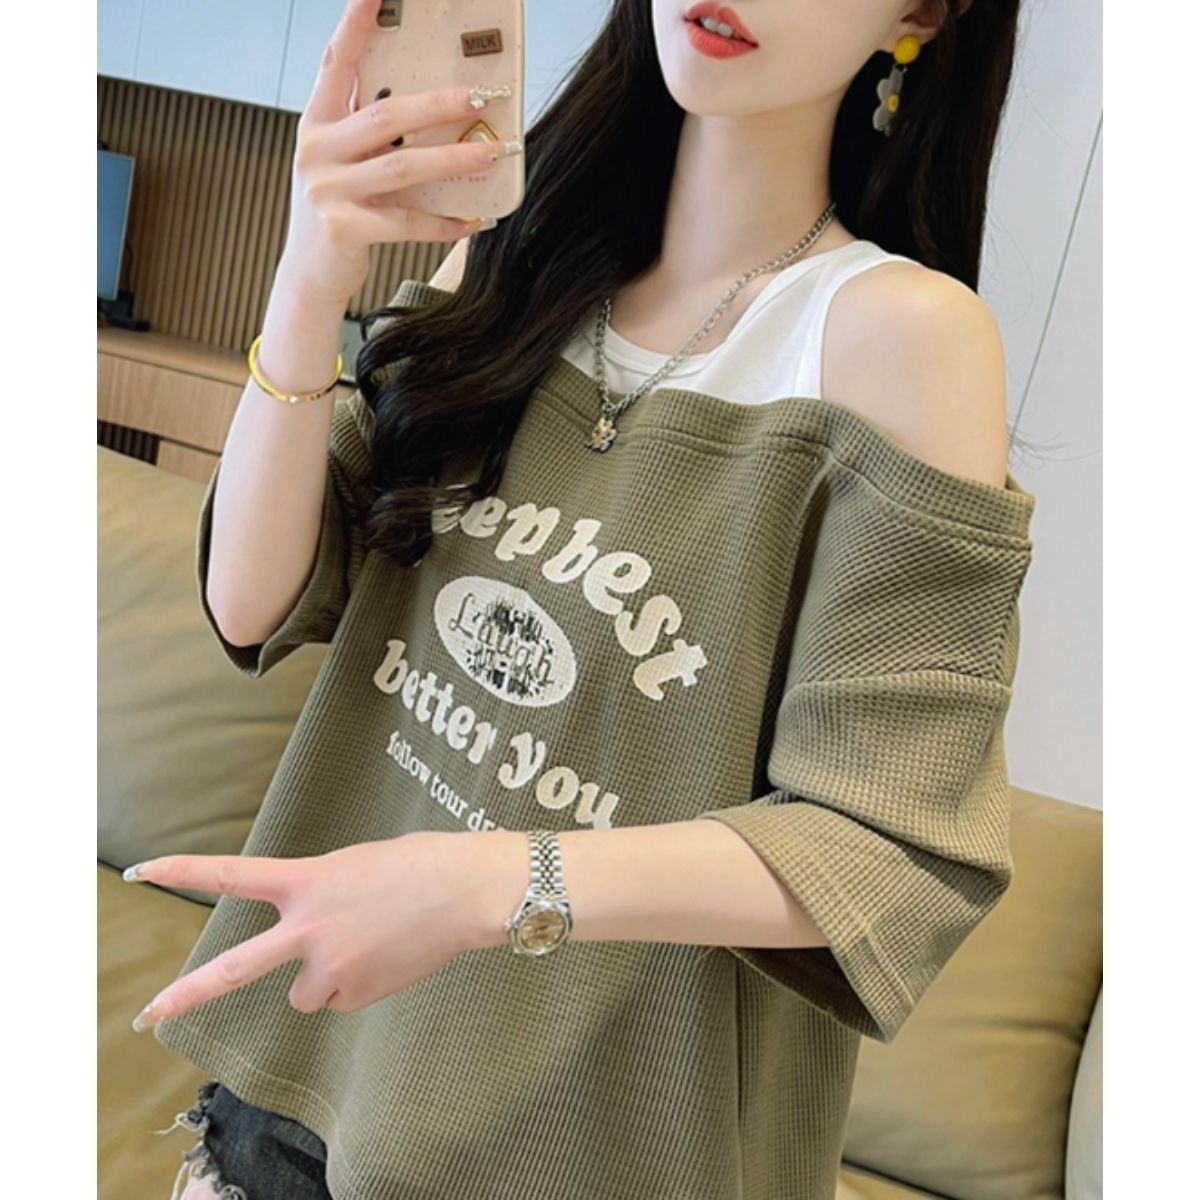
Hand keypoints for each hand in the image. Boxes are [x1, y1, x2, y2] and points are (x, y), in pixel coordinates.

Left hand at [126, 830, 528, 1031]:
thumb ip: (320, 895)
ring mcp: (330, 966)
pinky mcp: (355, 994)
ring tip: (370, 946)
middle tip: (146, 1016)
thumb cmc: (419, 864)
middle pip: (236, 969)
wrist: (467, 890)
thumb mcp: (356, 865)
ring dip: (326, 977)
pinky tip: (387, 959)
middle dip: (188, 993)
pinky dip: (359, 985)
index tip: (143, 871)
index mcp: (307, 881)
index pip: (234, 874)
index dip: (184, 871)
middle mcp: (309, 927)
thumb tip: (314, 941)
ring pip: (306, 993)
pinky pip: (341, 998)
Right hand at [279, 0, 512, 304]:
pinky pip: (407, 222)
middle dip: (437, 104)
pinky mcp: (343, 228)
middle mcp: (317, 151)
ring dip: (453, 158)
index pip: (338, 63)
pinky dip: (444, 223)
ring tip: (490, 152)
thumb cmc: (337, 211)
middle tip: (479, 96)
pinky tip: (473, 220)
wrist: (310, 273)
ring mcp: (327, 190)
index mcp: (317, 124)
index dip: (356, 24)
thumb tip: (433, 103)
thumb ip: (371, 132)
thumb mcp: (344, 162)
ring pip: (402, 167)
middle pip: (386, 117)